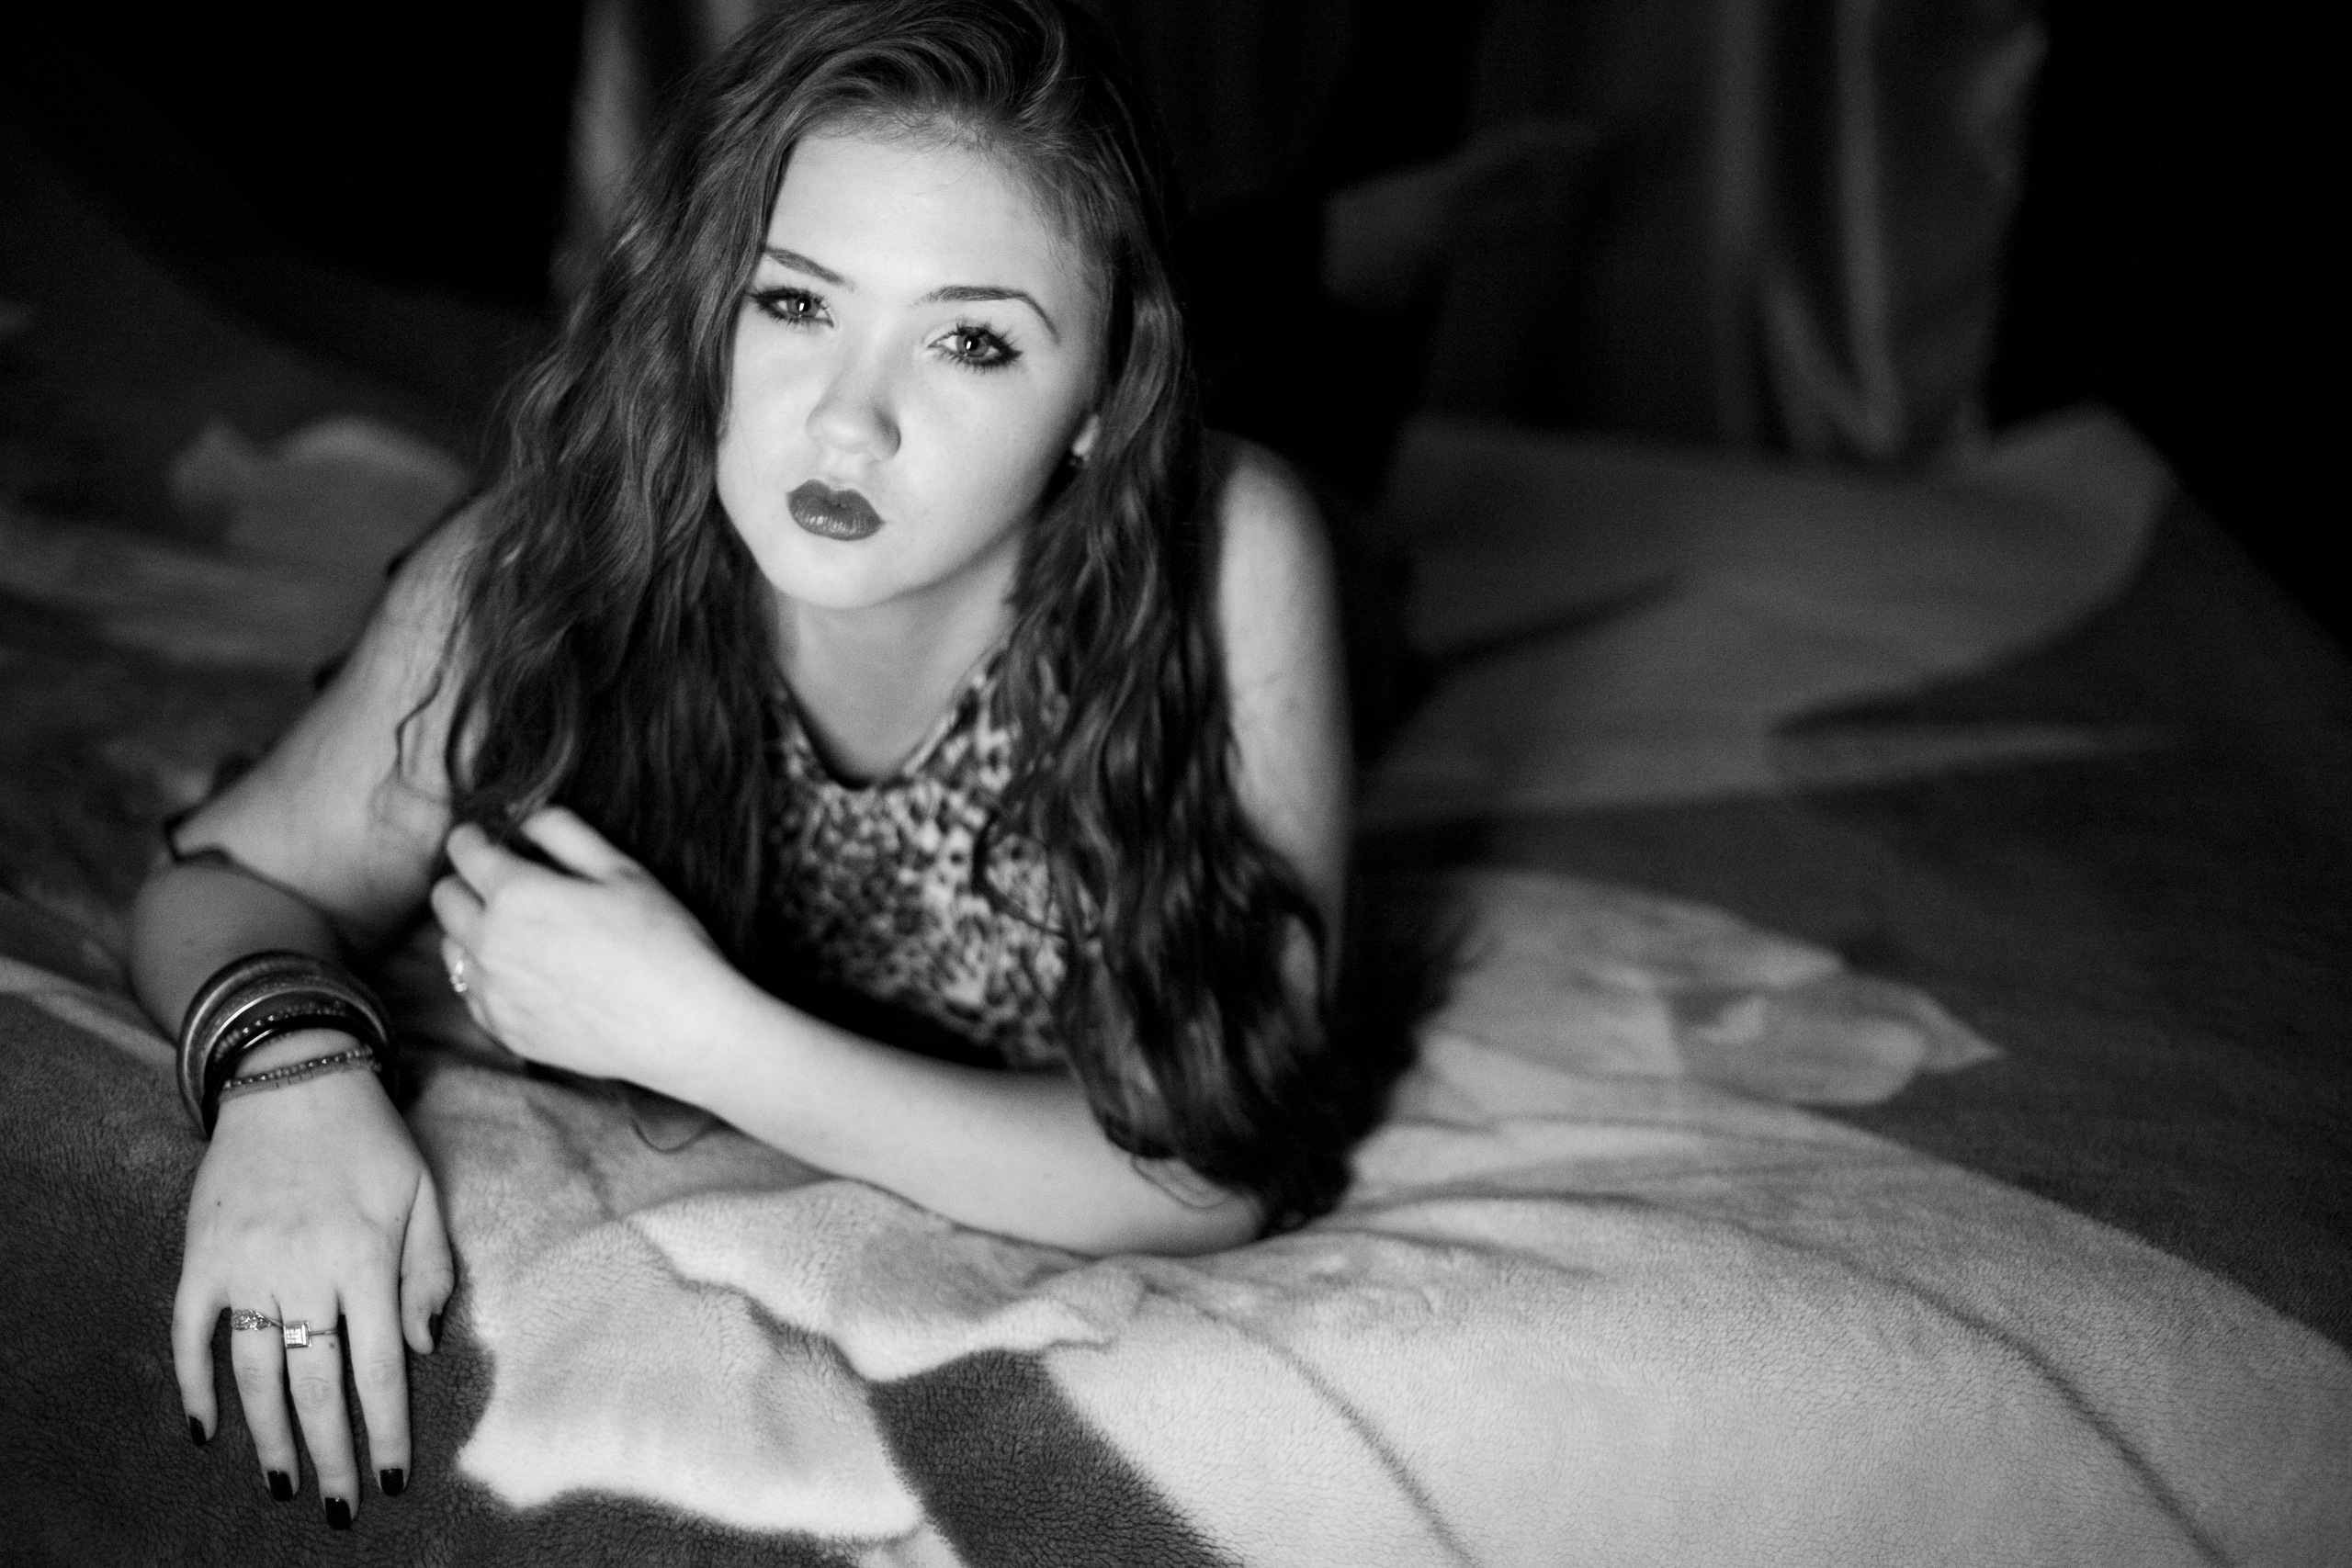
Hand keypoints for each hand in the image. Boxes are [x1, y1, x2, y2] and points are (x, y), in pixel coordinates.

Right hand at [174, 1042, 451, 1524]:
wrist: (291, 1077)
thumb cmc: (370, 1138)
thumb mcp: (422, 1193)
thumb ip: (428, 1271)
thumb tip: (418, 1348)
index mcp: (365, 1259)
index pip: (378, 1369)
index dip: (383, 1431)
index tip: (389, 1478)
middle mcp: (304, 1271)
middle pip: (315, 1385)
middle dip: (328, 1453)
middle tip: (334, 1507)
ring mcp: (246, 1266)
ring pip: (254, 1372)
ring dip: (267, 1436)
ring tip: (282, 1482)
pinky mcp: (201, 1257)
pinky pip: (190, 1334)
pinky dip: (194, 1383)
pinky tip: (206, 1428)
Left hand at [429, 808, 737, 1093]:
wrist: (681, 1026)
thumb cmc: (662, 940)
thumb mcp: (622, 870)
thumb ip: (565, 832)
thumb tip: (526, 816)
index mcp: (516, 893)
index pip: (464, 851)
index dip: (472, 837)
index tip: (483, 837)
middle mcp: (490, 943)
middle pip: (444, 899)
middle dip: (465, 882)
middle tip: (500, 883)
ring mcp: (493, 992)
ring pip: (450, 948)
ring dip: (471, 931)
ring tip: (515, 932)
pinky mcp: (505, 1031)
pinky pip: (471, 995)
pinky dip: (487, 978)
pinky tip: (525, 975)